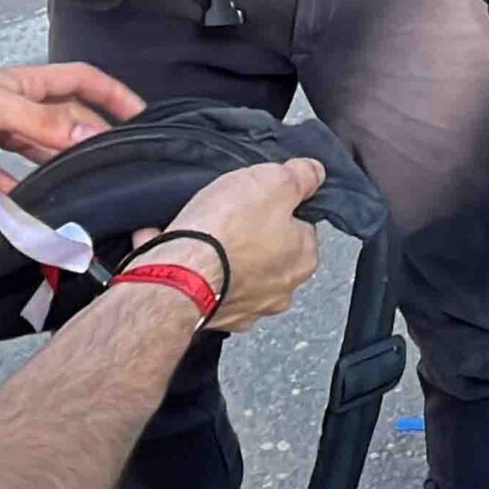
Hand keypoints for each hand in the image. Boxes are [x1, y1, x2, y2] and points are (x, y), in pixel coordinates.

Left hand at [0, 63, 144, 192]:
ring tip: (82, 191)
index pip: (81, 81)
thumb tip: (85, 131)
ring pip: (36, 151)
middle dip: (90, 139)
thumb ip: (35, 120)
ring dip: (57, 167)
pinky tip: (27, 209)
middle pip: (63, 121)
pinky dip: (16, 192)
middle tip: (116, 167)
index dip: (113, 94)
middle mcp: (11, 107)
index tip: (142, 115)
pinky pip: (2, 177)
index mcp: (22, 85)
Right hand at [141, 160, 325, 333]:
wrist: (177, 275)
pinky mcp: (212, 315)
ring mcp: (245, 307)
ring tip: (197, 231)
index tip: (260, 199)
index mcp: (302, 259)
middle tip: (228, 214)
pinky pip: (203, 284)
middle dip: (248, 233)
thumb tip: (314, 173)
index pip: (302, 226)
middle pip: (268, 250)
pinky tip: (174, 246)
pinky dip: (189, 267)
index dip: (279, 207)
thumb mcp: (275, 182)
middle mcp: (279, 290)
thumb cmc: (227, 231)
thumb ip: (301, 176)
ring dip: (217, 253)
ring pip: (235, 269)